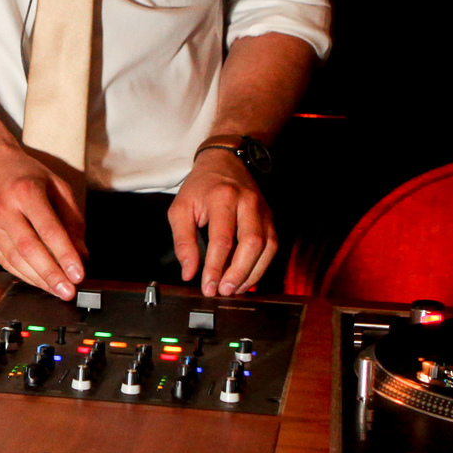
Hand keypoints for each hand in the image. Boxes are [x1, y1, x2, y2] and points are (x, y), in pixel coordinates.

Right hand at [0, 144, 88, 299]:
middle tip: (69, 290)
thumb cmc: (22, 172)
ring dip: (38, 279)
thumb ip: (71, 217)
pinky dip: (23, 275)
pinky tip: (38, 282)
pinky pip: (4, 261)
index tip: (78, 273)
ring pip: (15, 259)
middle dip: (51, 274)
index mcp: (25, 191)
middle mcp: (4, 208)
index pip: (49, 229)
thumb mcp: (55, 184)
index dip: (65, 254)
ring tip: (57, 290)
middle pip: (29, 249)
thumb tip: (82, 251)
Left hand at [170, 151, 276, 296]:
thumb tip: (189, 272)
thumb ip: (183, 241)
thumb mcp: (181, 208)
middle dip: (238, 273)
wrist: (225, 161)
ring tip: (235, 289)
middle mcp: (247, 203)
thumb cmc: (200, 187)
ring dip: (252, 273)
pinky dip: (261, 266)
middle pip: (250, 244)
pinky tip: (247, 279)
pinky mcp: (270, 218)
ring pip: (266, 247)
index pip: (222, 239)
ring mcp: (262, 210)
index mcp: (222, 198)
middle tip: (223, 291)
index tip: (207, 287)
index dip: (215, 268)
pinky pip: (272, 246)